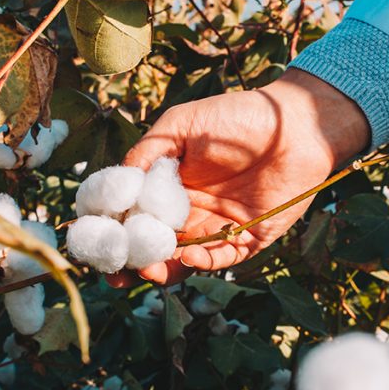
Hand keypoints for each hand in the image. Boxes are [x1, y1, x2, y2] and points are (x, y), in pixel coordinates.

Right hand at [108, 69, 369, 285]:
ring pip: (182, 260)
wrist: (294, 125)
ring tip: (149, 269)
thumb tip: (119, 182)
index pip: (134, 215)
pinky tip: (188, 256)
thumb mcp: (182, 125)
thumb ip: (149, 151)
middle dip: (132, 261)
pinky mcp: (248, 239)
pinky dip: (202, 262)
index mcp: (170, 186)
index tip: (95, 240)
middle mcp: (190, 211)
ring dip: (163, 269)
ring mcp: (218, 227)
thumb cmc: (238, 118)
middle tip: (116, 271)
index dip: (113, 230)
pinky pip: (221, 260)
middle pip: (153, 245)